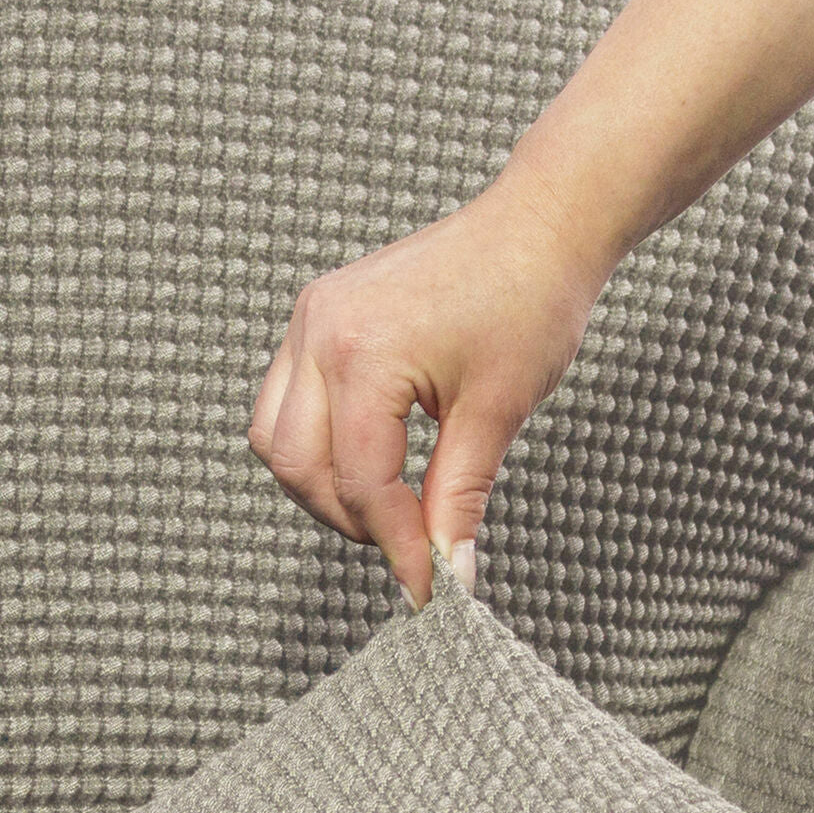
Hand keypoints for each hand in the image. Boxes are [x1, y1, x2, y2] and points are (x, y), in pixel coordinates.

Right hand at [247, 161, 611, 610]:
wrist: (538, 225)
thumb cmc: (530, 301)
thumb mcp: (496, 413)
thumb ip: (458, 498)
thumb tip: (447, 571)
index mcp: (363, 354)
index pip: (360, 482)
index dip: (394, 546)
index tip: (427, 587)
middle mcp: (319, 331)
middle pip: (297, 466)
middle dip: (349, 520)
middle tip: (408, 544)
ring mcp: (311, 319)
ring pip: (276, 437)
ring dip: (323, 486)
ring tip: (388, 505)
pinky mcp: (317, 317)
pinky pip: (287, 401)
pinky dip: (319, 444)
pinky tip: (372, 457)